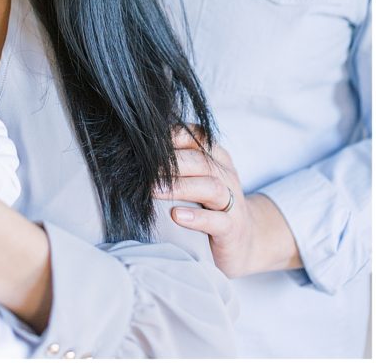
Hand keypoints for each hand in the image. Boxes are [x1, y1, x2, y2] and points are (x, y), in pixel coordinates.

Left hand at [155, 126, 300, 277]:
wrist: (245, 241)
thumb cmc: (209, 205)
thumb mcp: (196, 178)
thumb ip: (175, 164)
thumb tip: (134, 150)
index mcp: (216, 157)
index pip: (196, 137)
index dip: (171, 137)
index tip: (143, 141)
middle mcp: (226, 174)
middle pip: (200, 160)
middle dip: (170, 163)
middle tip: (141, 168)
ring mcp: (232, 201)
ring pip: (210, 186)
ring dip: (179, 186)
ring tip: (153, 190)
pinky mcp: (233, 228)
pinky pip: (218, 221)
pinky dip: (197, 218)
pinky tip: (176, 216)